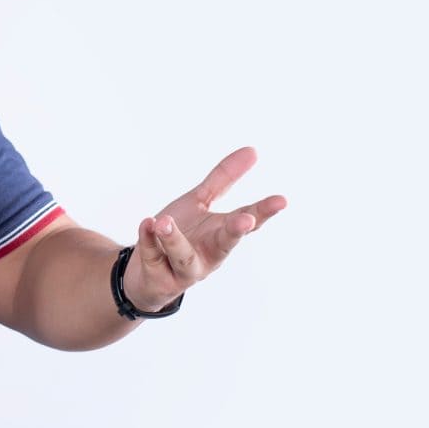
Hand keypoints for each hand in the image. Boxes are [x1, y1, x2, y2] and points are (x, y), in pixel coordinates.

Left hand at [121, 146, 286, 312]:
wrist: (146, 272)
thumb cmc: (181, 233)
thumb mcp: (200, 202)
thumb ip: (224, 179)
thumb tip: (253, 150)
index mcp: (222, 234)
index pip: (248, 221)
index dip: (265, 211)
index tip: (281, 200)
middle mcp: (209, 254)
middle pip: (225, 243)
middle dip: (236, 232)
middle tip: (246, 219)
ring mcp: (184, 268)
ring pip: (183, 256)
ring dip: (174, 240)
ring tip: (164, 222)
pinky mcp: (159, 277)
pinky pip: (152, 255)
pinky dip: (149, 240)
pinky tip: (147, 224)